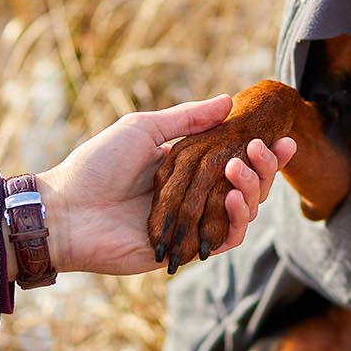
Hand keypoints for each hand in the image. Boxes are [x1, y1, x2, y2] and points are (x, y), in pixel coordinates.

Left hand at [25, 97, 294, 275]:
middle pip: (247, 186)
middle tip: (264, 147)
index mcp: (188, 169)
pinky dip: (238, 220)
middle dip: (264, 168)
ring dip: (253, 189)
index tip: (282, 138)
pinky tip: (234, 199)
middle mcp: (195, 197)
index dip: (262, 153)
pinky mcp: (188, 250)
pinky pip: (227, 239)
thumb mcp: (144, 129)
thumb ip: (187, 118)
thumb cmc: (97, 165)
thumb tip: (228, 100)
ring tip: (240, 168)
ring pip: (244, 212)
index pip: (236, 160)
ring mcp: (193, 225)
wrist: (68, 210)